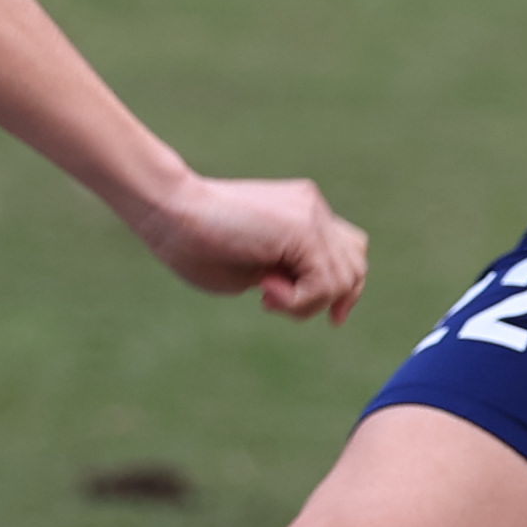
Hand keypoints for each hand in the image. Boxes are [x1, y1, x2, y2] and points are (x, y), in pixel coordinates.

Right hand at [134, 171, 367, 320]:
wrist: (170, 211)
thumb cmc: (193, 244)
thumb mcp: (250, 270)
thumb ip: (285, 279)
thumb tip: (310, 297)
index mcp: (302, 213)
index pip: (347, 252)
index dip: (342, 289)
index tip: (329, 318)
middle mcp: (313, 208)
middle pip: (355, 265)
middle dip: (327, 300)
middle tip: (274, 303)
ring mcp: (311, 213)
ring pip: (345, 278)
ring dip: (307, 303)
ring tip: (265, 296)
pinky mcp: (303, 227)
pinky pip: (326, 282)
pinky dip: (299, 301)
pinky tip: (264, 292)